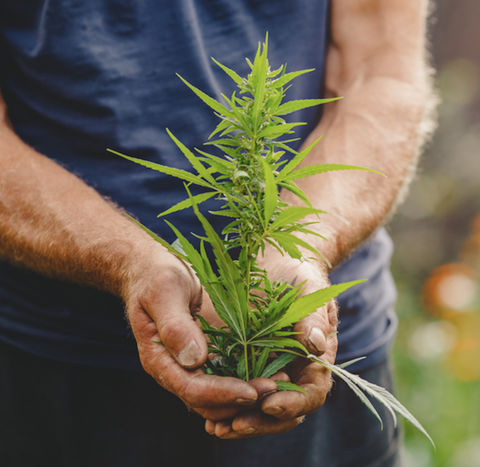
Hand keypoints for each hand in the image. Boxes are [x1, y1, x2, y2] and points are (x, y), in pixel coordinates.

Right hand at [123, 244, 267, 421]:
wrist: (152, 269)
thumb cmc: (155, 276)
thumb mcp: (163, 292)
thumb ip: (174, 326)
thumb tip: (194, 358)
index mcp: (158, 359)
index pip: (191, 389)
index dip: (222, 394)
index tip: (251, 392)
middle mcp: (173, 369)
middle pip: (207, 400)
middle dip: (241, 399)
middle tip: (275, 387)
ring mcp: (188, 364)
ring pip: (219, 394)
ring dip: (247, 393)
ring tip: (278, 382)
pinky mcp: (204, 354)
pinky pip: (226, 375)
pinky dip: (246, 377)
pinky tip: (269, 369)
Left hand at [205, 249, 337, 437]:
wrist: (278, 263)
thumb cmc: (300, 276)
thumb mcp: (309, 292)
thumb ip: (313, 318)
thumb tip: (315, 344)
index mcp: (315, 361)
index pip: (310, 393)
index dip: (293, 403)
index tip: (270, 403)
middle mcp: (293, 371)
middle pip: (282, 411)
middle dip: (260, 420)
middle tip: (235, 424)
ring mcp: (268, 369)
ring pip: (257, 406)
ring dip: (239, 418)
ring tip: (216, 426)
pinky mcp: (245, 362)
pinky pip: (236, 388)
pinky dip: (223, 401)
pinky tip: (205, 410)